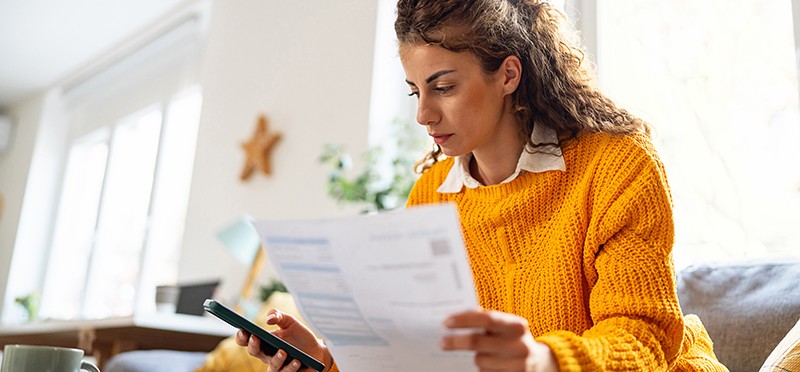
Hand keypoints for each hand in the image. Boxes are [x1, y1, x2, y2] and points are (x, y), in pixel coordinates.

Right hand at [234, 309, 332, 371]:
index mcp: (264, 341)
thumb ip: (278, 316)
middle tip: (255, 337)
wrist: (317, 349)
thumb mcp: (290, 321)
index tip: (243, 330)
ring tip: (283, 351)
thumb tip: (268, 319)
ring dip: (276, 359)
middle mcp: (267, 355)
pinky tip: (296, 361)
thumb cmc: (300, 335)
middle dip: (253, 345)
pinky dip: (291, 367)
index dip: (242, 336)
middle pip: (254, 352)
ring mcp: (278, 365)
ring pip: (272, 366)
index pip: (247, 340)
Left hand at [441, 310, 556, 371]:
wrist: (539, 363)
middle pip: (477, 342)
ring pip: (479, 361)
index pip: (486, 319)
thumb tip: (456, 318)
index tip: (446, 322)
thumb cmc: (513, 339)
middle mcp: (519, 345)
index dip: (464, 320)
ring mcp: (518, 365)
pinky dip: (484, 369)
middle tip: (442, 342)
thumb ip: (486, 319)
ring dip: (476, 357)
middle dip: (455, 342)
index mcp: (517, 326)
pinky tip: (491, 364)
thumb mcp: (506, 325)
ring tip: (485, 354)